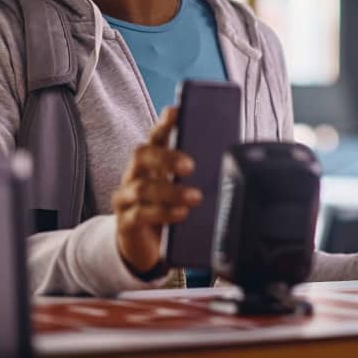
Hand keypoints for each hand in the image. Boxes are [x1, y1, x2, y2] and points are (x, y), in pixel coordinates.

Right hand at [112, 105, 202, 275]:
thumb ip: (201, 171)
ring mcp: (127, 196)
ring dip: (171, 192)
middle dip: (167, 157)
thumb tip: (232, 159)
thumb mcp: (186, 186)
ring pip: (143, 188)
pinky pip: (140, 214)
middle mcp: (136, 172)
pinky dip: (162, 213)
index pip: (157, 134)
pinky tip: (181, 214)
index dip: (165, 122)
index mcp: (154, 158)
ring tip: (195, 197)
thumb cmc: (171, 206)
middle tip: (190, 165)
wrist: (147, 246)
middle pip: (143, 155)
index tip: (177, 112)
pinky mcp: (126, 221)